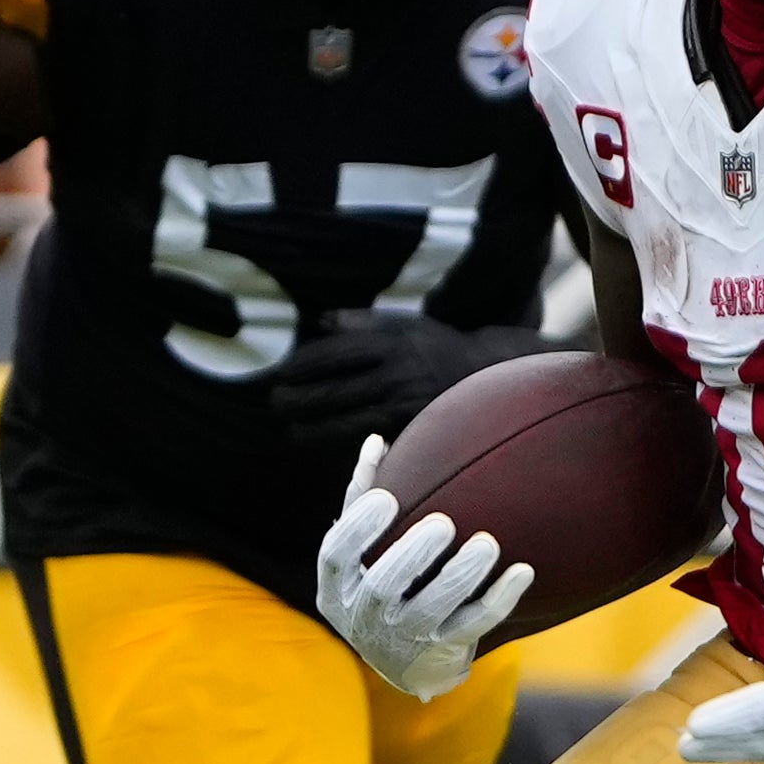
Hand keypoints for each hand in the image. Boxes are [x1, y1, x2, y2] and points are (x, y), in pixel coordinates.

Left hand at [271, 315, 537, 459]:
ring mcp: (405, 403)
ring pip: (347, 420)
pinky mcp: (412, 428)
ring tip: (292, 430)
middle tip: (275, 402)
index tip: (282, 372)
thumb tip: (320, 321)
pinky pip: (370, 437)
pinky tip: (324, 442)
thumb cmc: (437, 347)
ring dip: (314, 428)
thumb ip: (362, 322)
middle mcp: (395, 372)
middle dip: (299, 398)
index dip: (303, 365)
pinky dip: (344, 441)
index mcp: (390, 342)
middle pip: (334, 389)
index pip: (334, 354)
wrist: (488, 374)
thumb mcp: (405, 324)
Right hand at [315, 437, 527, 699]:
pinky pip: (475, 626)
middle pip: (382, 586)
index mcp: (338, 588)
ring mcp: (405, 641)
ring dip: (461, 576)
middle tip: (443, 523)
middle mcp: (365, 618)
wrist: (409, 662)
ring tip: (487, 544)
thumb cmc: (383, 584)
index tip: (387, 497)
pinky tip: (523, 571)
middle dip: (412, 555)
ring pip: (431, 610)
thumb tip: (376, 442)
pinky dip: (500, 599)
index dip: (358, 527)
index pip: (335, 556)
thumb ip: (364, 500)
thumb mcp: (363, 553)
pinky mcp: (444, 653)